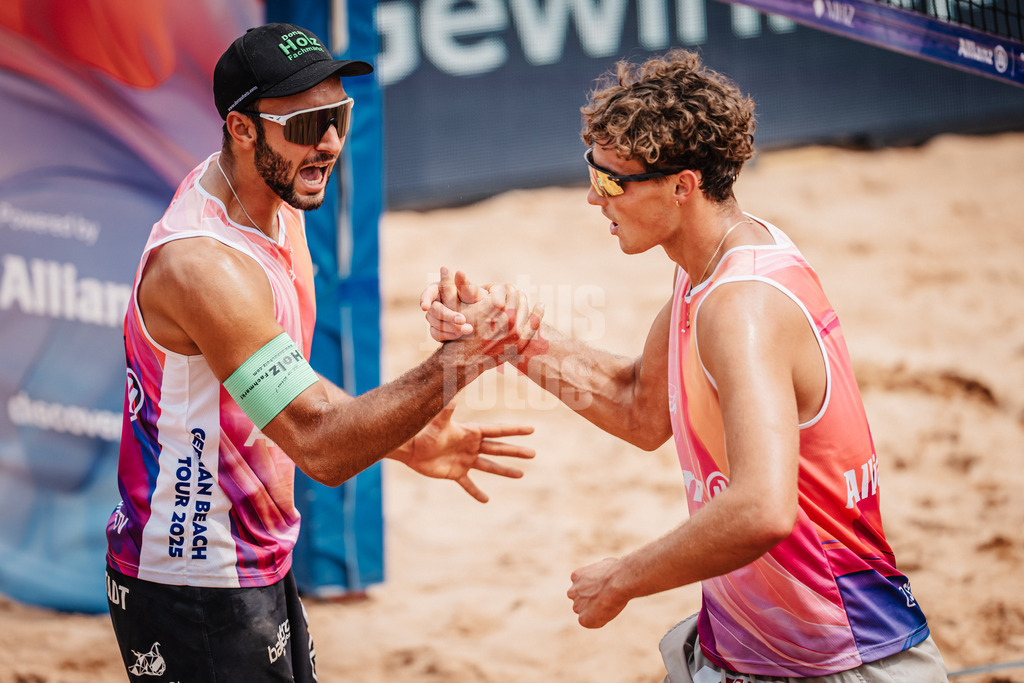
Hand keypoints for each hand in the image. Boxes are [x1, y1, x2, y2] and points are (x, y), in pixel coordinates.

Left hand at [404, 400, 534, 502]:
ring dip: (504, 471)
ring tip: (520, 474)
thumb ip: (447, 410)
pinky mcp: (455, 473)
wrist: (410, 448)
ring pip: (489, 467)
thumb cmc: (424, 432)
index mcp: (471, 432)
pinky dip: (476, 492)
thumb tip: (452, 396)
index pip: (498, 431)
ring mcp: (465, 460)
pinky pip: (469, 485)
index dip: (514, 430)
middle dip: (515, 451)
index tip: (531, 429)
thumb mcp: (438, 422)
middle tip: (533, 454)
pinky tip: (486, 500)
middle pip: (498, 448)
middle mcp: (471, 446)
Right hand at [421, 268, 543, 356]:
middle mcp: (509, 316)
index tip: (489, 292)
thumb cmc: (457, 331)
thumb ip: (448, 287)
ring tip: (515, 299)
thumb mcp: (452, 309)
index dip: (494, 288)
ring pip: (525, 306)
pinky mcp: (522, 340)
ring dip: (521, 300)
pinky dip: (538, 312)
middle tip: (502, 295)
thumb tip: (443, 267)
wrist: (465, 359)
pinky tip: (540, 305)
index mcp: (495, 304)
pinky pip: (535, 322)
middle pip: (516, 295)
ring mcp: (517, 329)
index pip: (502, 288)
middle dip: (507, 293)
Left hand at [567, 557, 628, 627]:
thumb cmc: (615, 571)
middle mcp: (572, 592)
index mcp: (576, 577)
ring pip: (585, 612)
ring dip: (595, 611)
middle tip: (606, 599)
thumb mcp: (605, 564)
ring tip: (609, 603)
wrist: (617, 582)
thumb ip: (600, 572)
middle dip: (591, 601)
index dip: (594, 589)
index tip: (604, 589)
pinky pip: (591, 623)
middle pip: (580, 600)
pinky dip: (600, 620)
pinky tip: (608, 611)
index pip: (582, 587)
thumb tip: (607, 572)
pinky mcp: (583, 619)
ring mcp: (577, 606)